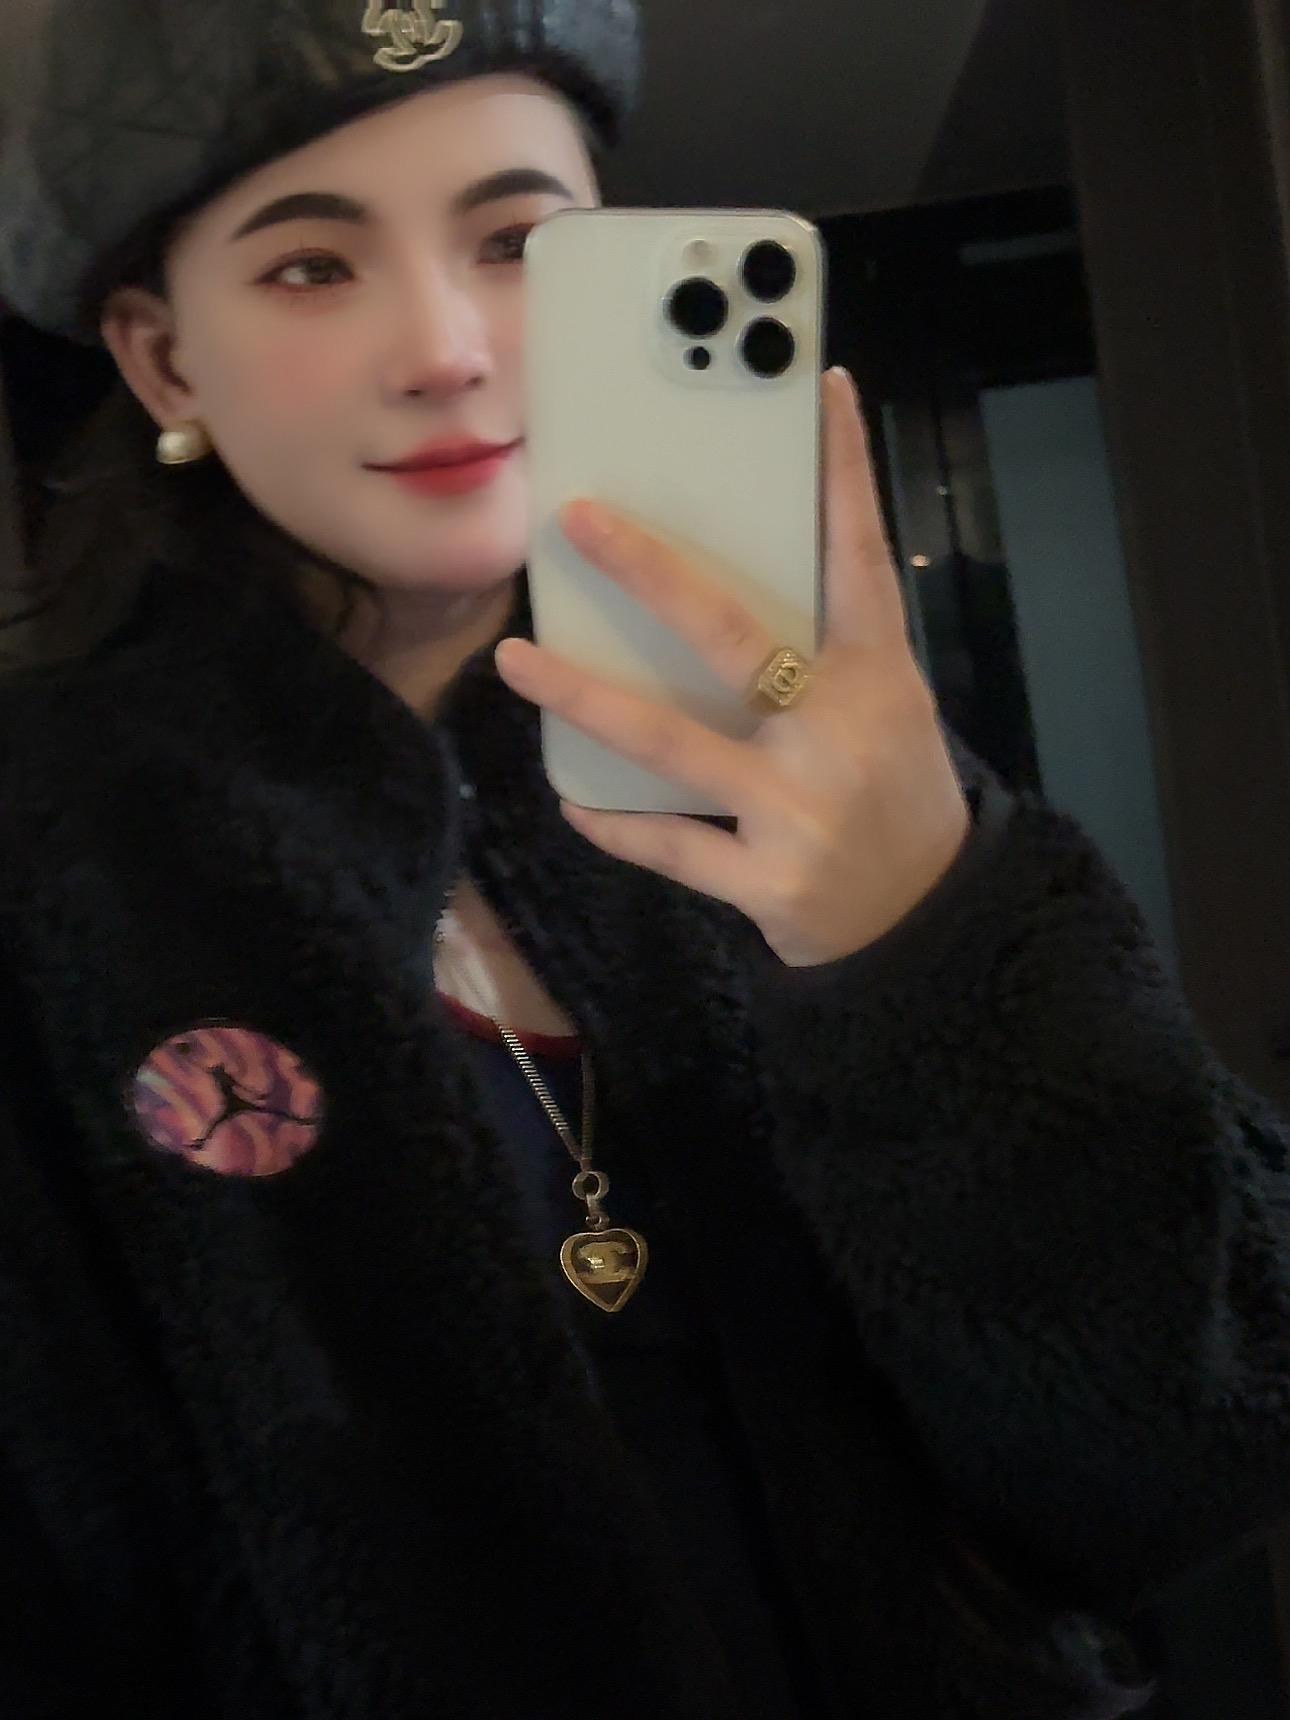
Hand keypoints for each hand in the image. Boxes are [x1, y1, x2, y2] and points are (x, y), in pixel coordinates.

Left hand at [495, 368, 969, 967]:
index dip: (844, 472)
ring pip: (670, 743)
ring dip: (584, 697)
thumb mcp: (884, 710)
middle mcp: (835, 731)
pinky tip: (571, 800)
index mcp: (874, 676)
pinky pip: (669, 845)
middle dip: (651, 573)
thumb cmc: (894, 795)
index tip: (824, 389)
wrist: (927, 917)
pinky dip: (616, 824)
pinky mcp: (765, 881)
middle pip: (731, 636)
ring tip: (515, 660)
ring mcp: (797, 809)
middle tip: (579, 520)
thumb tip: (712, 592)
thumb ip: (822, 654)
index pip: (859, 556)